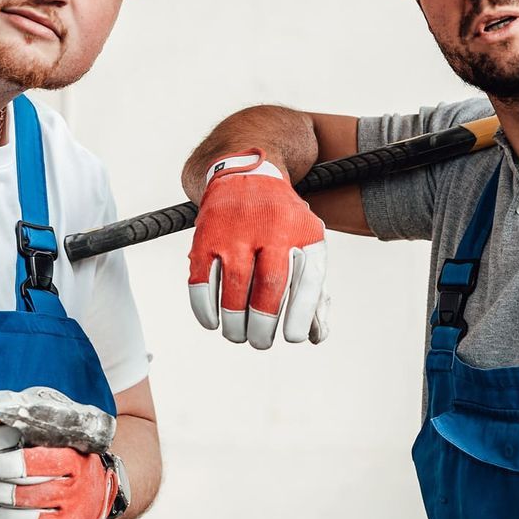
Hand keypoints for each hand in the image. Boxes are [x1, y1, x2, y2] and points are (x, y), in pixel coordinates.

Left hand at [0, 428, 117, 518]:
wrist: (101, 491)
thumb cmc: (65, 461)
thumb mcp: (52, 435)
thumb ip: (20, 426)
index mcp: (65, 438)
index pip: (15, 435)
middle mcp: (72, 466)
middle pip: (15, 469)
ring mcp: (72, 497)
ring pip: (18, 497)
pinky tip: (4, 517)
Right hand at [187, 151, 329, 346]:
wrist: (246, 176)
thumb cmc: (282, 222)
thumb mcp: (307, 242)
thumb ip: (313, 289)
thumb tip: (315, 336)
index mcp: (302, 231)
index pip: (306, 281)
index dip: (301, 315)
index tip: (294, 337)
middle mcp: (270, 229)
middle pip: (269, 288)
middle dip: (263, 326)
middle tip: (261, 342)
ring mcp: (234, 233)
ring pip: (234, 290)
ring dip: (235, 323)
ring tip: (239, 335)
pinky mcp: (205, 237)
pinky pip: (202, 282)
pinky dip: (206, 309)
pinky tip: (213, 321)